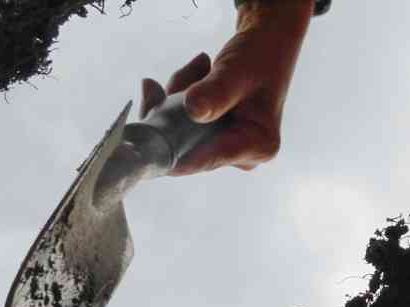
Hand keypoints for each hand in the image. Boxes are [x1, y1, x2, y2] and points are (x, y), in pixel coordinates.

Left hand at [139, 1, 312, 175]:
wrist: (265, 46)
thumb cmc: (259, 57)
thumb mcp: (237, 71)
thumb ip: (216, 92)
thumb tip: (194, 110)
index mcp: (258, 145)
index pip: (207, 158)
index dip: (172, 150)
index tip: (145, 133)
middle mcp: (242, 155)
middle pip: (189, 147)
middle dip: (175, 111)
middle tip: (188, 75)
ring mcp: (225, 148)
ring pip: (180, 134)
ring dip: (177, 98)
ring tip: (200, 67)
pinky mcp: (211, 138)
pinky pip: (179, 126)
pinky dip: (176, 99)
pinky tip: (193, 73)